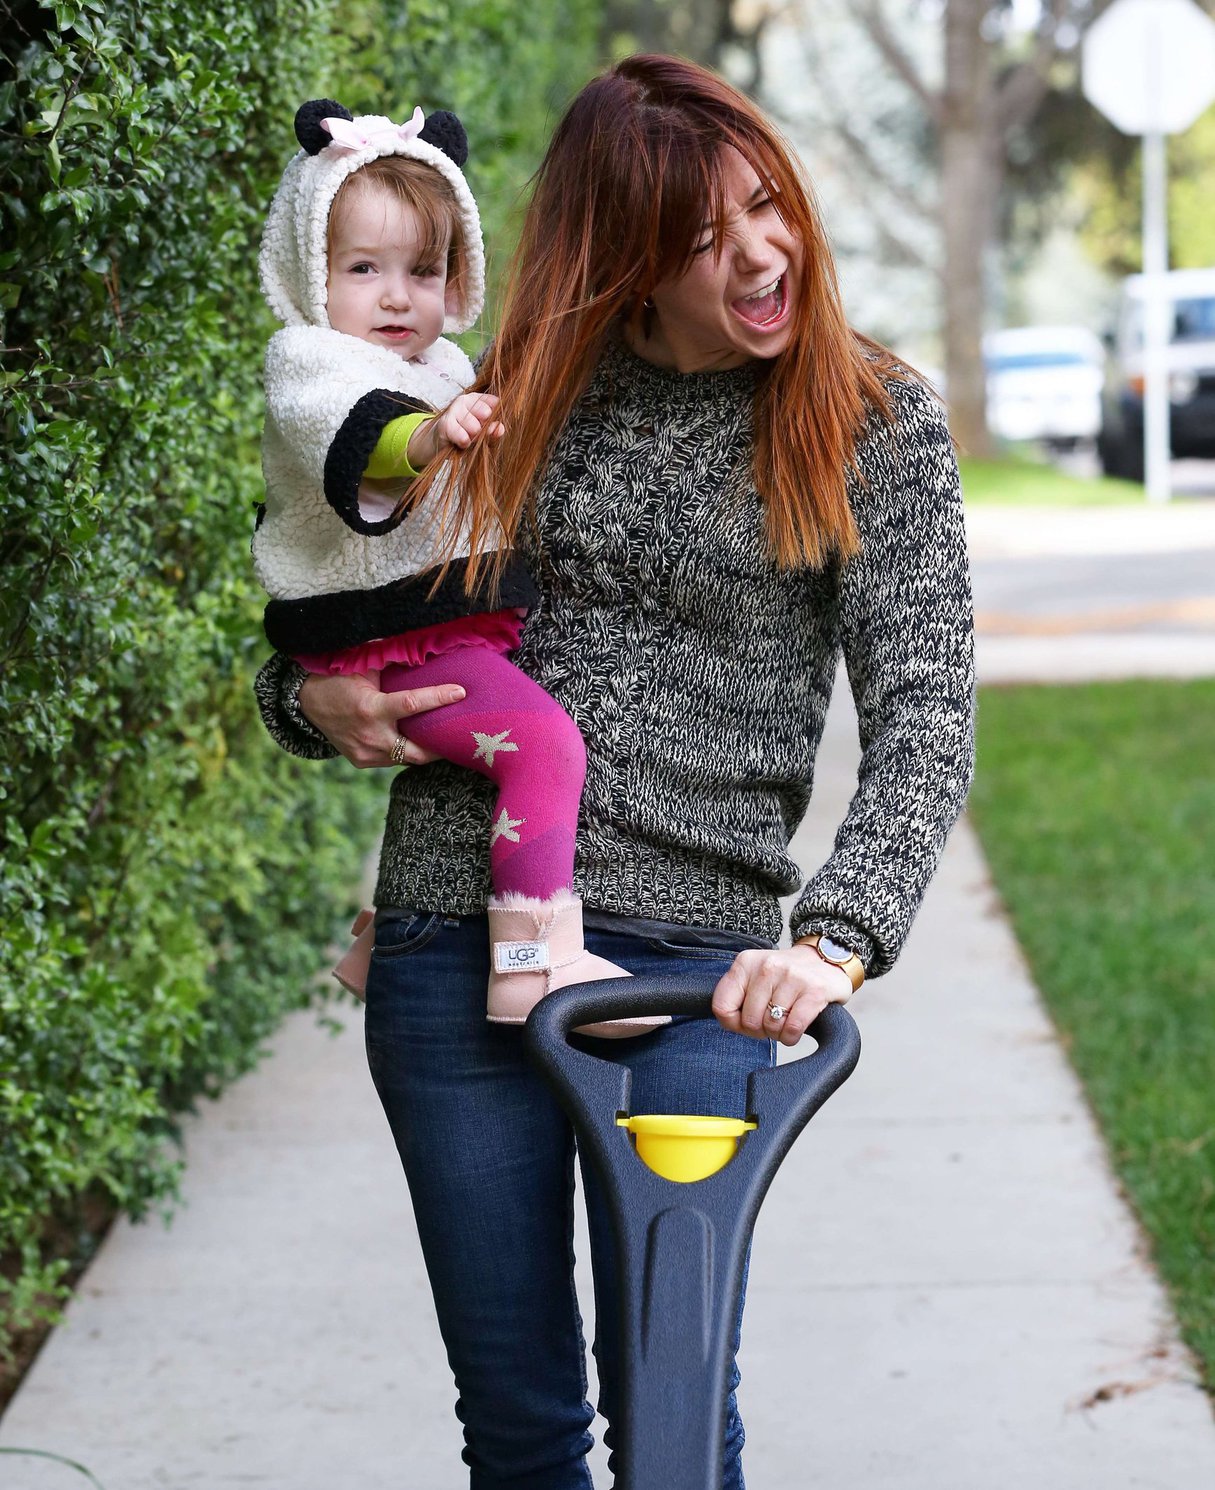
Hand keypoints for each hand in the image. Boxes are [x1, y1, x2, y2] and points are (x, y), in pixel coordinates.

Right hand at [297, 669, 464, 768]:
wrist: (306, 702)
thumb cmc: (338, 678)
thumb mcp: (362, 666)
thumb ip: (392, 663)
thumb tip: (422, 648)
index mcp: (370, 709)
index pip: (412, 704)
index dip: (439, 698)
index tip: (460, 692)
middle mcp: (370, 737)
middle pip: (418, 752)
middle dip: (441, 746)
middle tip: (460, 734)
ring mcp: (365, 754)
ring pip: (406, 758)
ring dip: (424, 749)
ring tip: (444, 736)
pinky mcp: (362, 761)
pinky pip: (393, 759)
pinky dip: (406, 750)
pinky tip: (419, 740)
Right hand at [408, 393, 504, 466]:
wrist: (439, 443)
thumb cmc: (464, 436)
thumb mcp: (482, 434)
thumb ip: (493, 431)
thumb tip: (500, 428)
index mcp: (477, 399)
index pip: (495, 403)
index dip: (494, 419)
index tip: (488, 426)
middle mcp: (465, 400)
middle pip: (486, 414)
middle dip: (483, 430)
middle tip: (474, 434)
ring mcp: (454, 410)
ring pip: (475, 428)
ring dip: (472, 439)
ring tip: (465, 437)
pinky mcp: (445, 423)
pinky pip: (464, 437)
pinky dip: (465, 444)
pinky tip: (461, 442)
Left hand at [712, 944, 853, 1046]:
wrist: (825, 960)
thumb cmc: (786, 976)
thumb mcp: (754, 977)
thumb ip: (736, 997)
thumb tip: (730, 1023)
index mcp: (746, 963)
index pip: (722, 1006)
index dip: (734, 1023)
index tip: (746, 1021)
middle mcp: (768, 966)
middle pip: (748, 1021)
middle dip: (760, 1030)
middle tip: (771, 1021)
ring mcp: (792, 977)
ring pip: (771, 1026)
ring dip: (778, 1033)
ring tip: (785, 1020)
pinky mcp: (815, 991)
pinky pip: (793, 1028)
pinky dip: (792, 1036)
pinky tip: (796, 1028)